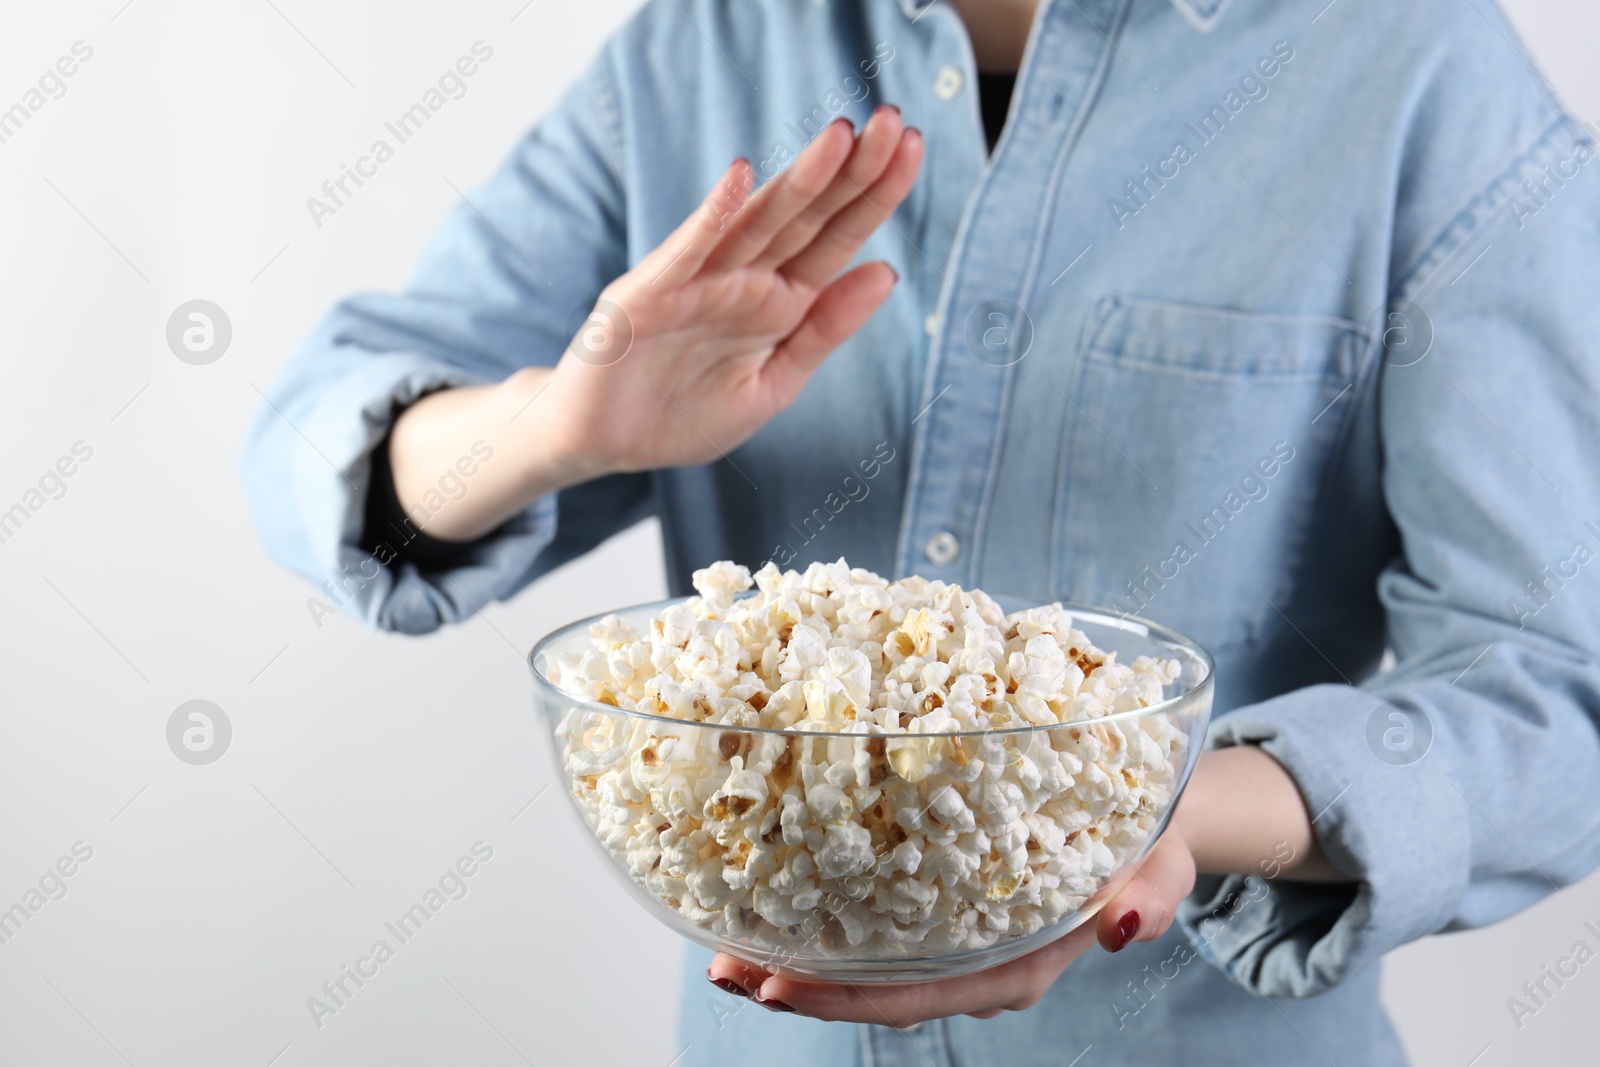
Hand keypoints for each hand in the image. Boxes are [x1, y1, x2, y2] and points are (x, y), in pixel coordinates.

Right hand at [387, 106, 922, 540]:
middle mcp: (742, 278)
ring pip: (755, 224)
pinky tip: (740, 179)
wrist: (604, 445)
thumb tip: (887, 271)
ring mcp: (695, 281)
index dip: (874, 196)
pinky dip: (710, 217)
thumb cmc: (683, 413)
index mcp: (778, 301)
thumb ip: (825, 329)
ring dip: (797, 181)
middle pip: (805, 217)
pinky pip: (684, 252)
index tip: (916, 148)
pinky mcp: (647, 296)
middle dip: (850, 171)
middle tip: (896, 122)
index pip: (836, 239)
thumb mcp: (774, 383)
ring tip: (840, 137)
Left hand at [705, 827, 1195, 1026]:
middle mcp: (972, 960)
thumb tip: (1129, 926)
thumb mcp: (1162, 861)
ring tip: (722, 942)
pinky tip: (767, 892)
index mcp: (1014, 963)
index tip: (782, 986)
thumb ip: (1153, 895)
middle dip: (797, 985)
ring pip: (862, 958)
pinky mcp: (938, 896)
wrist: (1143, 812)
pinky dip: (819, 910)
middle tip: (727, 967)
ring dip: (794, 953)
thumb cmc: (1145, 840)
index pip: (918, 995)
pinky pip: (872, 917)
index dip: (846, 998)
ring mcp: (952, 934)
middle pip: (872, 988)